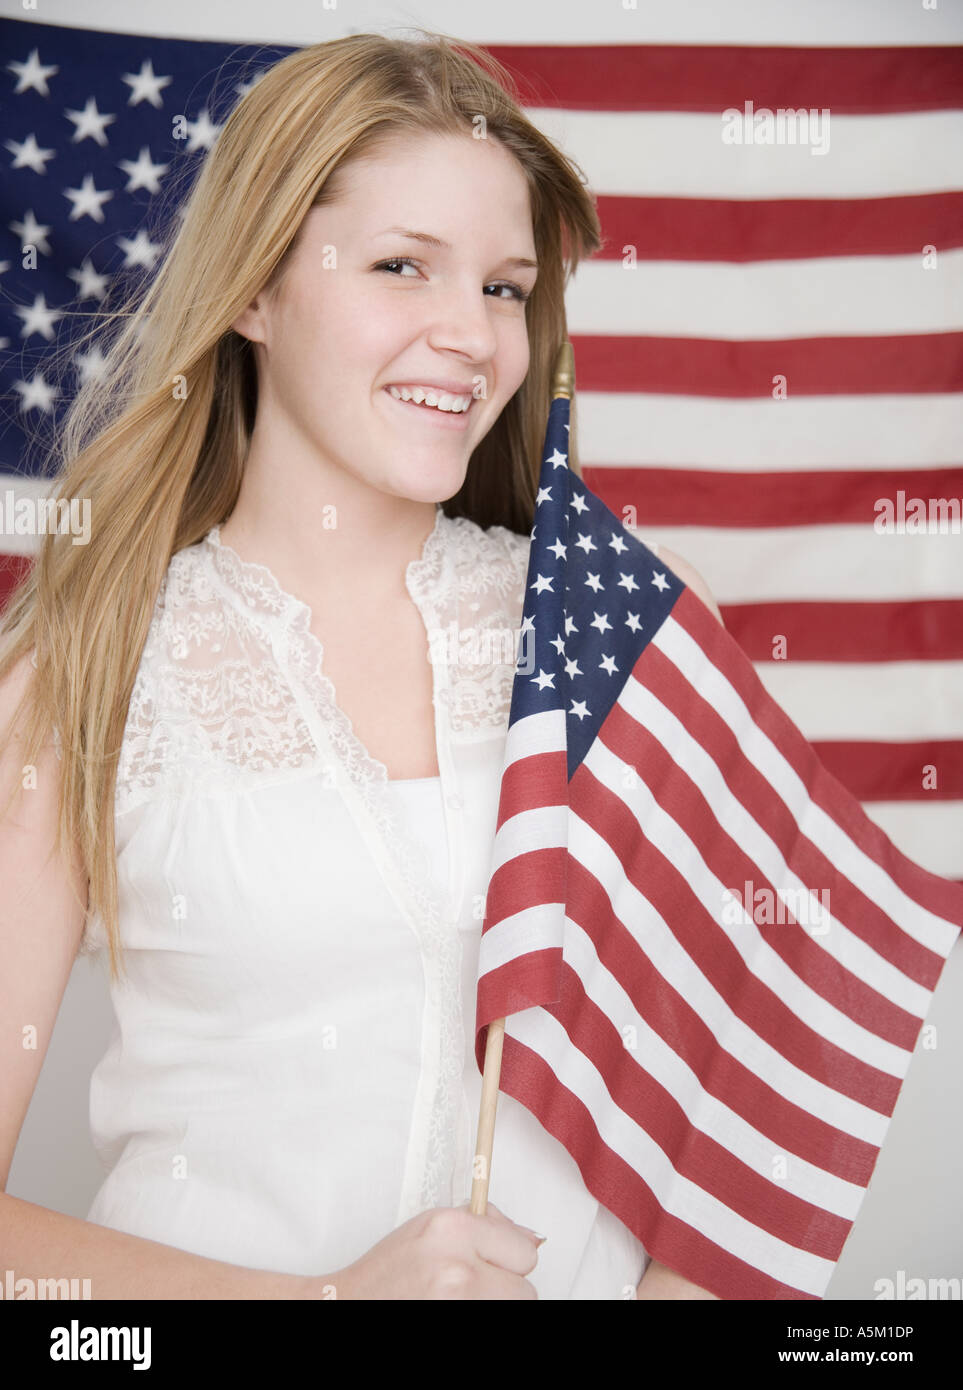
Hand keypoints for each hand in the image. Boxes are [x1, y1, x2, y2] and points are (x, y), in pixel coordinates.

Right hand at [308, 1201, 541, 1298]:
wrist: (349, 1305)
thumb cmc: (386, 1273)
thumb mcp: (430, 1228)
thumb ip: (482, 1224)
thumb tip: (530, 1237)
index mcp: (453, 1228)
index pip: (524, 1250)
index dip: (511, 1258)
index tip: (495, 1262)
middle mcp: (458, 1266)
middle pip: (525, 1289)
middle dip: (506, 1288)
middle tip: (476, 1285)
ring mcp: (457, 1302)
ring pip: (513, 1308)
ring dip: (494, 1303)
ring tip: (461, 1298)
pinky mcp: (454, 1330)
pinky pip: (491, 1319)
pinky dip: (480, 1313)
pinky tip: (454, 1308)